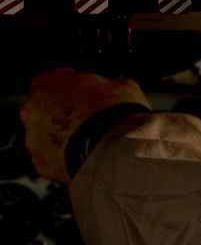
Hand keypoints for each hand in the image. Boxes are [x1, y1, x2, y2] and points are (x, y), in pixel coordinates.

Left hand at [20, 68, 150, 185]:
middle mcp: (32, 108)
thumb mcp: (123, 87)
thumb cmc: (116, 112)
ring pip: (47, 136)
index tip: (91, 97)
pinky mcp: (42, 163)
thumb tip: (118, 84)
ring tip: (92, 144)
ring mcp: (33, 138)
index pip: (56, 81)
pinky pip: (53, 160)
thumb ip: (112, 84)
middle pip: (46, 109)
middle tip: (91, 121)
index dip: (77, 89)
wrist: (116, 149)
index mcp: (48, 82)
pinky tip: (88, 160)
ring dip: (64, 138)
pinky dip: (66, 161)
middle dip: (65, 114)